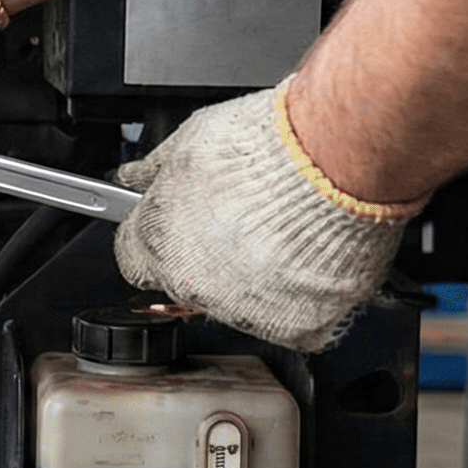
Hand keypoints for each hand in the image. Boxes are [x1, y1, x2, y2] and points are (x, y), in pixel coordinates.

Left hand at [111, 82, 421, 350]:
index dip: (159, 240)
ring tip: (283, 233)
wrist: (332, 159)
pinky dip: (303, 299)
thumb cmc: (266, 145)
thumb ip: (156, 169)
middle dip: (209, 257)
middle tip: (246, 221)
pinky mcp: (294, 326)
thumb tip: (134, 176)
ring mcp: (243, 310)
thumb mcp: (190, 140)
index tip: (176, 230)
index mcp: (159, 241)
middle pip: (188, 283)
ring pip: (240, 305)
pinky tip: (309, 260)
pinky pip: (292, 323)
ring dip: (255, 279)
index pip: (135, 260)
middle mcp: (194, 284)